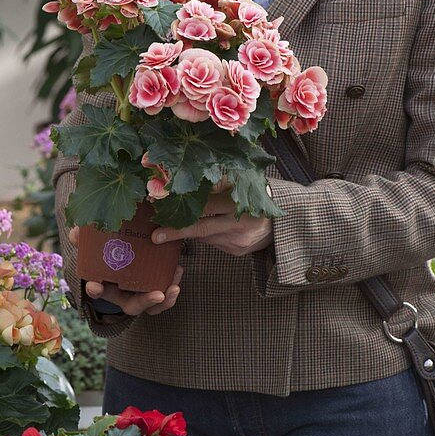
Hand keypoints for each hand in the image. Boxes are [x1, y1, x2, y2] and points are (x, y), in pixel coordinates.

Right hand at [68, 227, 181, 315]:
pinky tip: (178, 270)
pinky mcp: (157, 287)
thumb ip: (84, 240)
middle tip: (157, 295)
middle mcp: (125, 295)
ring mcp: (142, 294)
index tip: (94, 285)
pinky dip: (172, 286)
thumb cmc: (109, 253)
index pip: (99, 292)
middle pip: (133, 306)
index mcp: (107, 287)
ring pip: (153, 305)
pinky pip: (166, 294)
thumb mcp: (95, 247)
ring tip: (174, 287)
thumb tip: (75, 233)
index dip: (96, 290)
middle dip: (145, 302)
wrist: (125, 253)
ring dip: (166, 299)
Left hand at [151, 187, 272, 256]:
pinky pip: (213, 242)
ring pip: (204, 237)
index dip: (183, 208)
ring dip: (189, 231)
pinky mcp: (236, 251)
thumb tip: (182, 186)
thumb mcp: (240, 184)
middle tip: (155, 236)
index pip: (205, 206)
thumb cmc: (254, 196)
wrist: (279, 221)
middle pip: (201, 229)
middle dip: (176, 232)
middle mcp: (237, 224)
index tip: (161, 209)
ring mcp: (237, 240)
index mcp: (237, 203)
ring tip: (172, 228)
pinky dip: (204, 236)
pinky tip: (203, 228)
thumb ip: (216, 185)